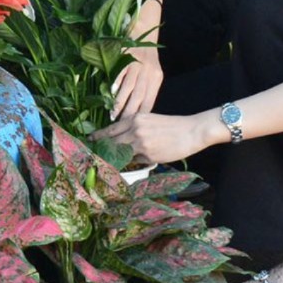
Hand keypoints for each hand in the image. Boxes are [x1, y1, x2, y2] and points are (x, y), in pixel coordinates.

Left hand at [93, 108, 217, 166]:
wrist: (192, 131)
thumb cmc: (173, 126)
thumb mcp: (150, 120)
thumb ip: (135, 128)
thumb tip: (122, 140)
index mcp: (135, 119)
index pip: (111, 129)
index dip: (99, 136)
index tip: (89, 140)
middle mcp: (135, 130)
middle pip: (112, 142)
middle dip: (103, 149)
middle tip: (94, 154)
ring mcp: (141, 144)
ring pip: (121, 153)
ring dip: (115, 158)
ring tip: (109, 161)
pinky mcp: (149, 156)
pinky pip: (135, 160)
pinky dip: (133, 161)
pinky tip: (132, 163)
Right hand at [109, 47, 164, 121]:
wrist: (143, 32)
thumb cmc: (146, 57)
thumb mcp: (153, 73)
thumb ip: (148, 89)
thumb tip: (140, 112)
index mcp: (156, 78)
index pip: (150, 101)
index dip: (141, 115)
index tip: (133, 128)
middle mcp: (147, 72)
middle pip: (139, 97)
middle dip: (129, 113)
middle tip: (120, 126)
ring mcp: (136, 64)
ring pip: (129, 87)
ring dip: (120, 102)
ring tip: (113, 114)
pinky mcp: (125, 57)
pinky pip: (120, 73)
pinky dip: (115, 84)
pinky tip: (110, 94)